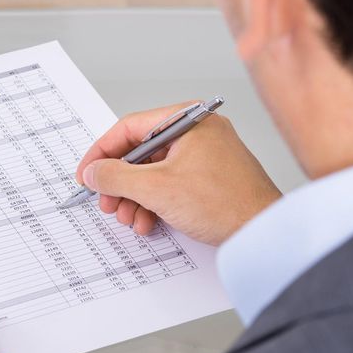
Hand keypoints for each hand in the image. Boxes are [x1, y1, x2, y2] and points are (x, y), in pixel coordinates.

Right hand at [75, 102, 281, 245]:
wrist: (264, 233)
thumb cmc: (227, 203)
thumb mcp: (157, 189)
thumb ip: (116, 177)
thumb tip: (92, 172)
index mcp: (187, 120)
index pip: (129, 128)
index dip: (101, 153)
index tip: (87, 174)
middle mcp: (196, 132)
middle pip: (139, 152)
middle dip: (119, 183)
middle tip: (107, 202)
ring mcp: (204, 155)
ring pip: (152, 172)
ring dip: (134, 198)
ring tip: (130, 218)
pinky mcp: (208, 178)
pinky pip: (169, 184)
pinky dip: (153, 203)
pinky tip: (148, 222)